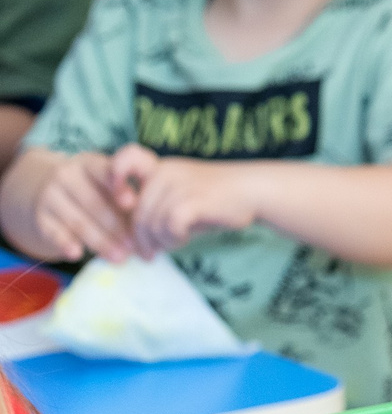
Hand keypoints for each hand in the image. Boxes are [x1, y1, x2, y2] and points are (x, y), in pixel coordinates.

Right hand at [25, 151, 133, 261]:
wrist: (53, 193)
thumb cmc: (99, 192)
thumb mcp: (112, 185)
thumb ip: (131, 196)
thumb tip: (150, 221)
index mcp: (90, 164)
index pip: (104, 172)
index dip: (118, 188)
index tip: (132, 204)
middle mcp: (66, 175)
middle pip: (93, 203)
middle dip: (116, 227)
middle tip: (135, 247)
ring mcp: (50, 195)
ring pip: (77, 221)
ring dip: (99, 241)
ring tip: (119, 258)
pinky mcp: (40, 216)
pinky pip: (53, 231)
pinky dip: (65, 243)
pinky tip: (76, 254)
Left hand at [115, 148, 257, 257]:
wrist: (255, 191)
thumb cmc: (219, 200)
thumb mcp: (183, 197)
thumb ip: (159, 210)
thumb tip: (139, 241)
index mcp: (160, 168)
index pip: (126, 159)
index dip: (115, 179)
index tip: (124, 204)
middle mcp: (166, 172)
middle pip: (137, 212)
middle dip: (141, 238)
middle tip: (148, 254)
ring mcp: (180, 185)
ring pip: (152, 223)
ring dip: (161, 241)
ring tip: (173, 245)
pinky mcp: (194, 200)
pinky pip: (170, 226)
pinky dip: (174, 238)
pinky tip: (184, 240)